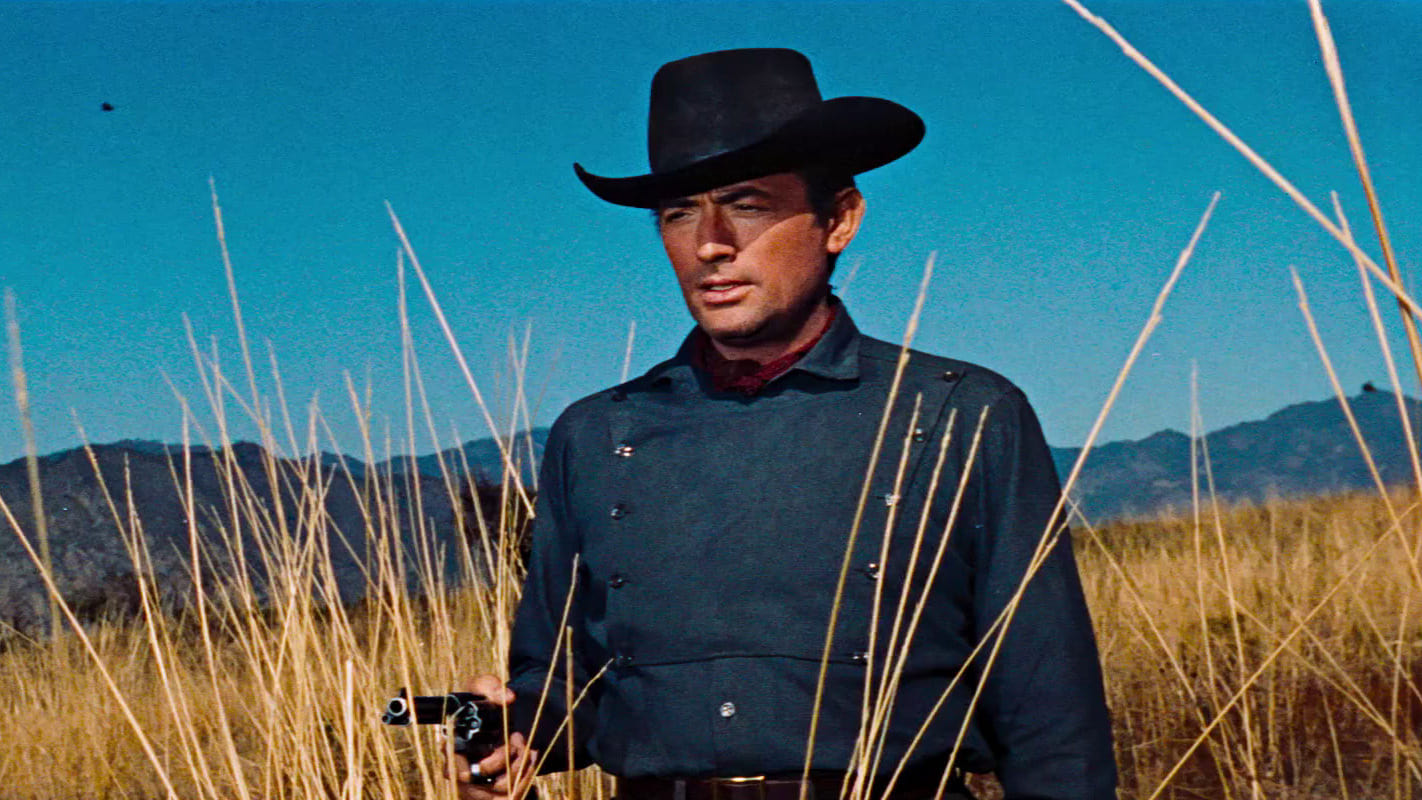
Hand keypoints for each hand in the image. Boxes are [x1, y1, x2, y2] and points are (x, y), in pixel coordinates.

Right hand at [449, 675, 538, 799]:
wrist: (498, 719)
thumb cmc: (485, 703)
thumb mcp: (485, 687)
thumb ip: (490, 686)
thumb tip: (507, 697)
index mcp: (451, 747)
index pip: (454, 768)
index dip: (476, 764)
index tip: (503, 744)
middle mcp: (460, 770)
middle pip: (480, 782)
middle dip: (505, 759)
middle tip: (519, 739)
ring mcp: (476, 784)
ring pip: (498, 790)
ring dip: (519, 767)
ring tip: (528, 748)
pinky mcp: (492, 792)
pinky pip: (509, 797)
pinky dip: (525, 780)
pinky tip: (531, 760)